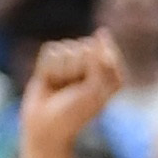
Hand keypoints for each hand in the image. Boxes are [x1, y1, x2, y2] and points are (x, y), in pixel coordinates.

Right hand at [20, 34, 122, 155]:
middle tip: (73, 90)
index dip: (95, 66)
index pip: (105, 51)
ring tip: (61, 87)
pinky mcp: (52, 62)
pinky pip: (50, 50)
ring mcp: (71, 63)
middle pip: (83, 47)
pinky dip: (48, 67)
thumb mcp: (95, 89)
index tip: (90, 85)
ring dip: (61, 70)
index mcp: (110, 74)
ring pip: (65, 49)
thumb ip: (101, 61)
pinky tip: (49, 81)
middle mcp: (92, 66)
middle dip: (76, 68)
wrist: (46, 125)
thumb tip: (100, 33)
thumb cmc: (75, 111)